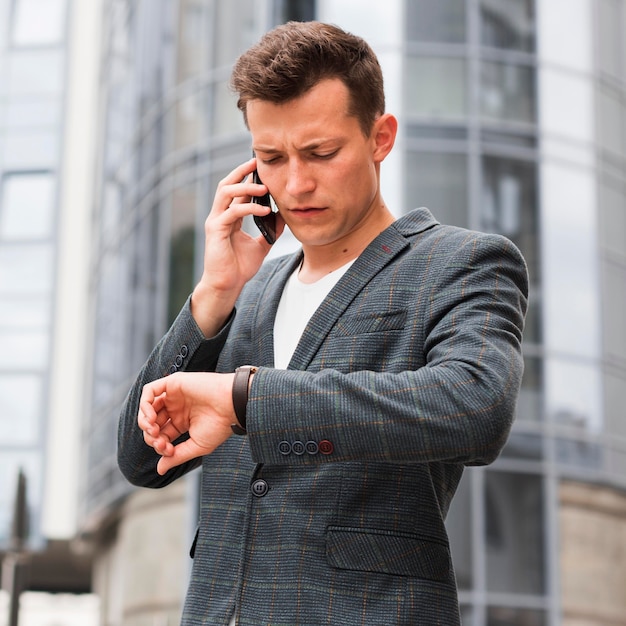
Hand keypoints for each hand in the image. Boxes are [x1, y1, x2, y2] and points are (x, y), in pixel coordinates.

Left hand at [138, 372, 235, 474]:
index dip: (159, 444)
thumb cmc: (220, 425)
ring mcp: (174, 395)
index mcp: (182, 422)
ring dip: (144, 420)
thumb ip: (176, 456)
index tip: (169, 450)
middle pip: (151, 422)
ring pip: (147, 406)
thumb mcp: (196, 445)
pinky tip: (152, 417)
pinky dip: (145, 404)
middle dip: (150, 434)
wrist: (232, 405)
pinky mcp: (173, 383)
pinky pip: (149, 390)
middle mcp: (176, 408)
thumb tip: (159, 470)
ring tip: (153, 429)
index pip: (161, 434)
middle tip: (159, 440)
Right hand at [191, 158, 284, 335]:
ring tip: (263, 187)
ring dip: (244, 186)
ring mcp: (216, 222)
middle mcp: (220, 216)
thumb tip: (284, 215)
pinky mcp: (216, 231)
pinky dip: (248, 208)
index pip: (236, 190)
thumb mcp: (262, 245)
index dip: (248, 177)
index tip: (262, 167)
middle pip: (226, 185)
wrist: (227, 285)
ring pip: (225, 193)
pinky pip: (232, 212)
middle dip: (241, 172)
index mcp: (229, 217)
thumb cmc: (240, 268)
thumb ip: (271, 230)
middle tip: (257, 163)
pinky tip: (264, 210)